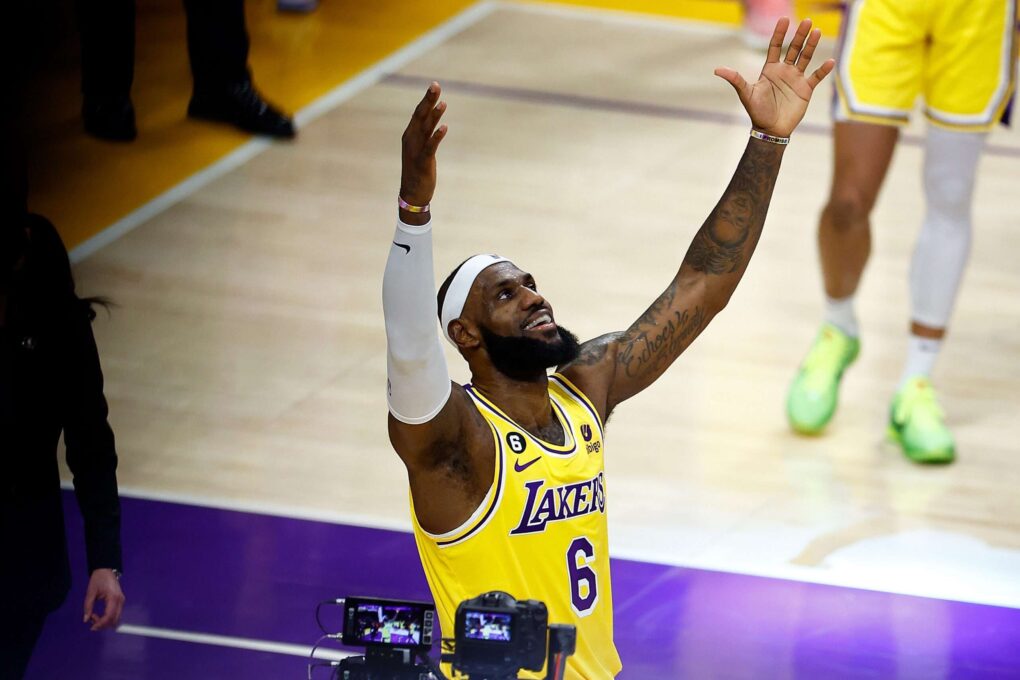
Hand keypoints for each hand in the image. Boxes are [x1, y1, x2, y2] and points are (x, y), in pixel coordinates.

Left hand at [83, 568, 124, 630]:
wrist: (106, 570)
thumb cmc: (98, 580)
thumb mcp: (90, 592)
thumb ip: (88, 606)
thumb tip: (86, 620)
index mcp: (113, 598)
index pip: (109, 616)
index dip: (101, 624)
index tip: (92, 627)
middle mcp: (120, 601)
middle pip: (115, 620)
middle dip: (103, 625)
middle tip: (91, 621)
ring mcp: (122, 601)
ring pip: (116, 619)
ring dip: (106, 622)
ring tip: (94, 617)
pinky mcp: (120, 602)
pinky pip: (116, 615)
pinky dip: (108, 619)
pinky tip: (100, 615)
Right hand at [400, 82, 448, 207]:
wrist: (412, 194)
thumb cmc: (417, 170)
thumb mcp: (420, 148)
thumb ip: (425, 133)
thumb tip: (432, 119)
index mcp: (410, 135)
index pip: (418, 113)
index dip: (426, 99)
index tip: (434, 85)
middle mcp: (411, 140)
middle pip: (420, 116)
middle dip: (428, 100)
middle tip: (436, 86)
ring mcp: (416, 151)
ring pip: (425, 129)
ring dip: (434, 115)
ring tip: (443, 103)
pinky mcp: (423, 162)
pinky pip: (430, 147)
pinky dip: (436, 137)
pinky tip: (444, 128)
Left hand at [714, 18, 834, 137]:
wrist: (770, 130)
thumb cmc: (757, 112)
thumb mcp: (746, 93)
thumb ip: (735, 79)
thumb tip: (717, 69)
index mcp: (770, 69)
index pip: (775, 46)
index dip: (779, 33)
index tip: (784, 19)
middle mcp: (784, 71)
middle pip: (793, 48)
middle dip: (800, 35)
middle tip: (808, 21)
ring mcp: (796, 79)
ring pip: (805, 58)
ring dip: (812, 45)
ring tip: (818, 31)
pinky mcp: (806, 89)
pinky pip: (816, 76)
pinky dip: (823, 69)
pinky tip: (830, 60)